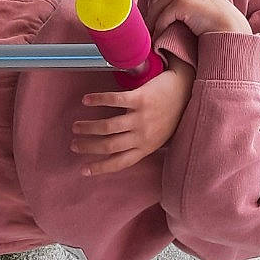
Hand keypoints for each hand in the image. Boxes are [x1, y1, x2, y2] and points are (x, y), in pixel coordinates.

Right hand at [71, 57, 195, 176]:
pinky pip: (115, 100)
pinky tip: (86, 100)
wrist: (185, 90)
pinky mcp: (141, 98)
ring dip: (88, 128)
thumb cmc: (169, 115)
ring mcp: (142, 117)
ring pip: (108, 127)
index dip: (100, 168)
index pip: (120, 163)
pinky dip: (98, 100)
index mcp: (146, 148)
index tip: (83, 170)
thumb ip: (141, 145)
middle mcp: (143, 135)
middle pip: (109, 146)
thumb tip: (116, 153)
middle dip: (88, 147)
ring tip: (76, 126)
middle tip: (74, 144)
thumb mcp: (158, 137)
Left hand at [148, 0, 251, 38]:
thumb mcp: (219, 0)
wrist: (232, 32)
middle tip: (149, 26)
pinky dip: (159, 29)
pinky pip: (163, 17)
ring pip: (157, 6)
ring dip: (152, 22)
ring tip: (151, 34)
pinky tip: (159, 38)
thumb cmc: (225, 21)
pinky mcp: (182, 3)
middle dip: (151, 11)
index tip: (154, 11)